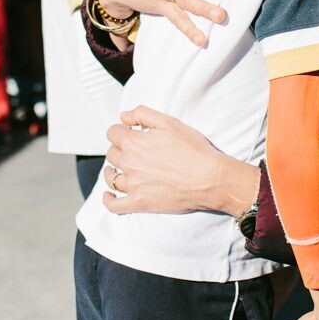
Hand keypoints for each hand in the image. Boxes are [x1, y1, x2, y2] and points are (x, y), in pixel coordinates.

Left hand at [101, 106, 258, 214]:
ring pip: (111, 178)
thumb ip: (142, 114)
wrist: (209, 178)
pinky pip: (115, 205)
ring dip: (112, 171)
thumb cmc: (193, 149)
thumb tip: (123, 116)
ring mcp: (133, 185)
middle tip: (132, 150)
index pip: (113, 133)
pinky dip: (108, 200)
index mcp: (134, 142)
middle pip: (112, 154)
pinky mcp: (140, 203)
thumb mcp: (169, 122)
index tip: (129, 132)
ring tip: (119, 170)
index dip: (120, 130)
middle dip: (119, 149)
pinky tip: (109, 195)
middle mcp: (129, 163)